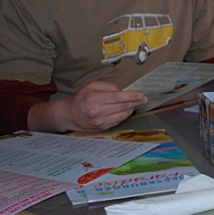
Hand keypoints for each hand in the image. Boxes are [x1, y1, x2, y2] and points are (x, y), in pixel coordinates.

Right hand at [27, 81, 147, 132]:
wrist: (69, 115)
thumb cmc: (81, 98)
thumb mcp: (92, 86)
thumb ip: (108, 86)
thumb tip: (123, 91)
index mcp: (94, 99)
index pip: (118, 98)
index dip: (132, 96)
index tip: (141, 95)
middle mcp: (97, 112)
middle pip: (123, 107)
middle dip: (136, 102)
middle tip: (144, 99)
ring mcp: (101, 122)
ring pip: (123, 115)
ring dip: (131, 109)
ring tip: (136, 103)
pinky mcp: (103, 128)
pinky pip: (119, 121)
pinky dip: (125, 115)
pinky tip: (126, 110)